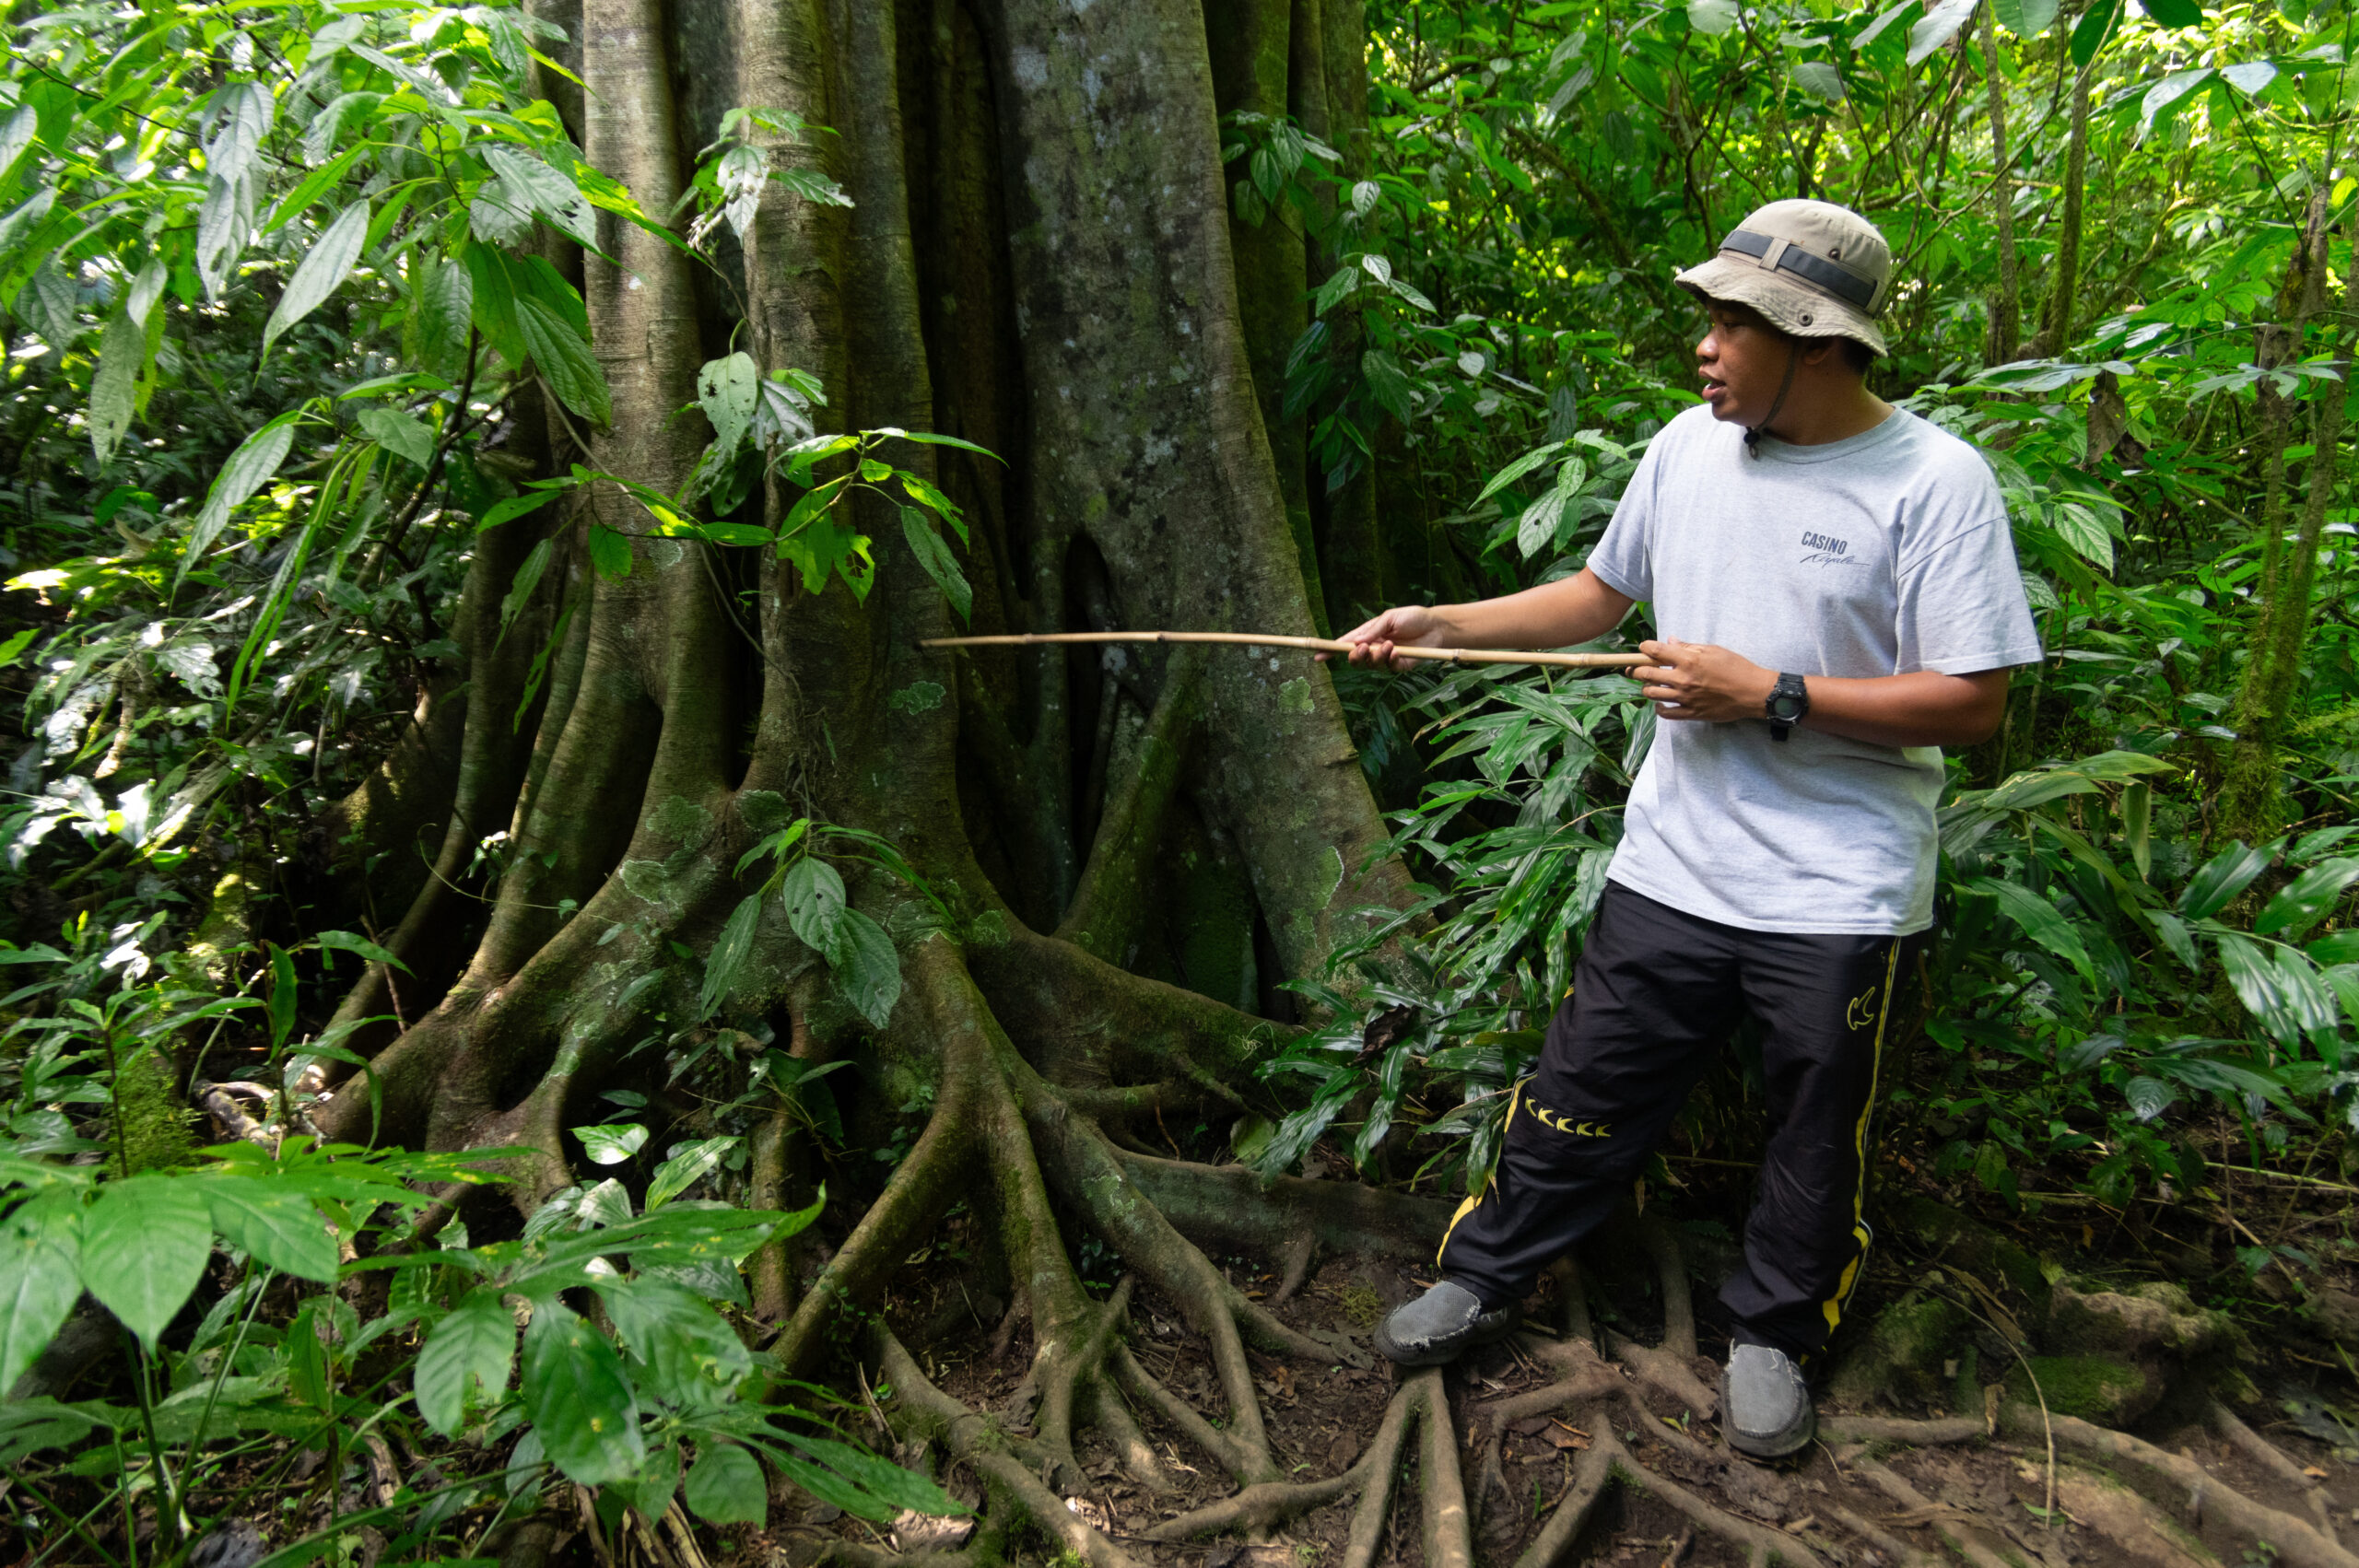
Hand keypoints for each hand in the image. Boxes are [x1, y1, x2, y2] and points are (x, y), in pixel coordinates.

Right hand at [1324, 605, 1448, 671]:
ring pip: (1370, 665)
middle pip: (1355, 659)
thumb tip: (1356, 641)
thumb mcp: (1390, 617)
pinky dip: (1390, 660)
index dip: (1331, 650)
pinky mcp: (1399, 666)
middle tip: (1364, 649)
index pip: (1346, 644)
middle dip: (1355, 656)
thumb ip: (1373, 630)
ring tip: (1390, 645)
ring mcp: (1386, 659)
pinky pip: (1388, 668)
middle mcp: (1374, 648)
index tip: (1318, 655)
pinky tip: (1397, 652)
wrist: (1436, 626)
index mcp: (1369, 634)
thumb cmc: (1413, 617)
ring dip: (1377, 656)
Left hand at [1633, 639, 1778, 723]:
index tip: (1644, 648)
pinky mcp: (1691, 713)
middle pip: (1646, 673)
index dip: (1645, 647)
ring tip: (1650, 685)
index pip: (1655, 650)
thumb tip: (1670, 641)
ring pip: (1651, 693)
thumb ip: (1689, 647)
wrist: (1753, 693)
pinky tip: (1660, 703)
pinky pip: (1666, 713)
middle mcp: (1683, 679)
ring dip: (1646, 688)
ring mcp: (1685, 697)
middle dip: (1638, 668)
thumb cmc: (1737, 668)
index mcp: (1689, 659)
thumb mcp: (1714, 650)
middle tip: (1636, 668)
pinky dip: (1659, 708)